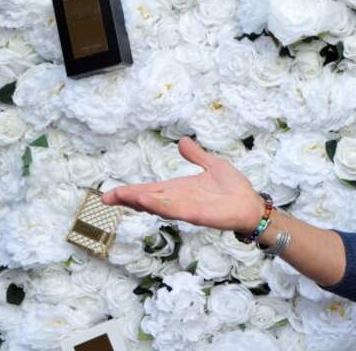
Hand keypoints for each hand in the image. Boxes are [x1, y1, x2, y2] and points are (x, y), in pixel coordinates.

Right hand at [100, 136, 264, 232]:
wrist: (250, 203)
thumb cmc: (234, 187)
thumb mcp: (212, 165)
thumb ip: (196, 155)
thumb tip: (182, 141)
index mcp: (179, 189)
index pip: (149, 190)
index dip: (130, 192)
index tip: (110, 194)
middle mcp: (178, 200)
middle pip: (147, 199)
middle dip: (127, 199)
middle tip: (105, 198)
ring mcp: (186, 208)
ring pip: (157, 205)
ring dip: (139, 201)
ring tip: (121, 196)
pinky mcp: (196, 215)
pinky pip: (175, 210)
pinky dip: (160, 206)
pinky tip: (147, 201)